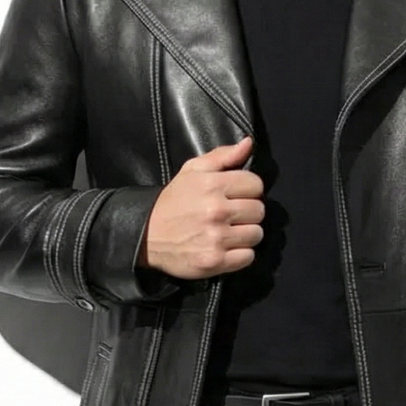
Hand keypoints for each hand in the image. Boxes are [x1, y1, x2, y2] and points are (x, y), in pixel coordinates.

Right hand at [140, 134, 263, 280]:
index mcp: (212, 185)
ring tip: (228, 232)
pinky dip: (240, 255)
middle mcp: (216, 211)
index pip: (256, 185)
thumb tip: (248, 144)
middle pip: (259, 210)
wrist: (146, 236)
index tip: (236, 196)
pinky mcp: (215, 261)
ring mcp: (217, 238)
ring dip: (245, 234)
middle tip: (230, 215)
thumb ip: (222, 156)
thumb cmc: (172, 202)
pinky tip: (225, 248)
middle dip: (248, 212)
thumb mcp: (192, 170)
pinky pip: (248, 257)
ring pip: (256, 234)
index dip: (248, 190)